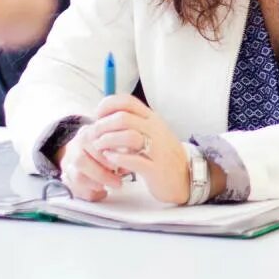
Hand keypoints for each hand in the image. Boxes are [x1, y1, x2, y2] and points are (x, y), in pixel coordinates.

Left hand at [63, 94, 191, 203]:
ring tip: (98, 147)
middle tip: (93, 134)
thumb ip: (133, 124)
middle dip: (103, 125)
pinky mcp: (155, 168)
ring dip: (108, 140)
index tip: (97, 116)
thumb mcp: (151, 133)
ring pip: (129, 136)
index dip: (108, 105)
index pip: (127, 101)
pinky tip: (109, 159)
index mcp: (152, 119)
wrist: (185, 177)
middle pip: (124, 118)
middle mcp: (155, 130)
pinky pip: (134, 159)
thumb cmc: (162, 155)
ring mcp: (157, 148)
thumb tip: (106, 117)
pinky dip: (117, 158)